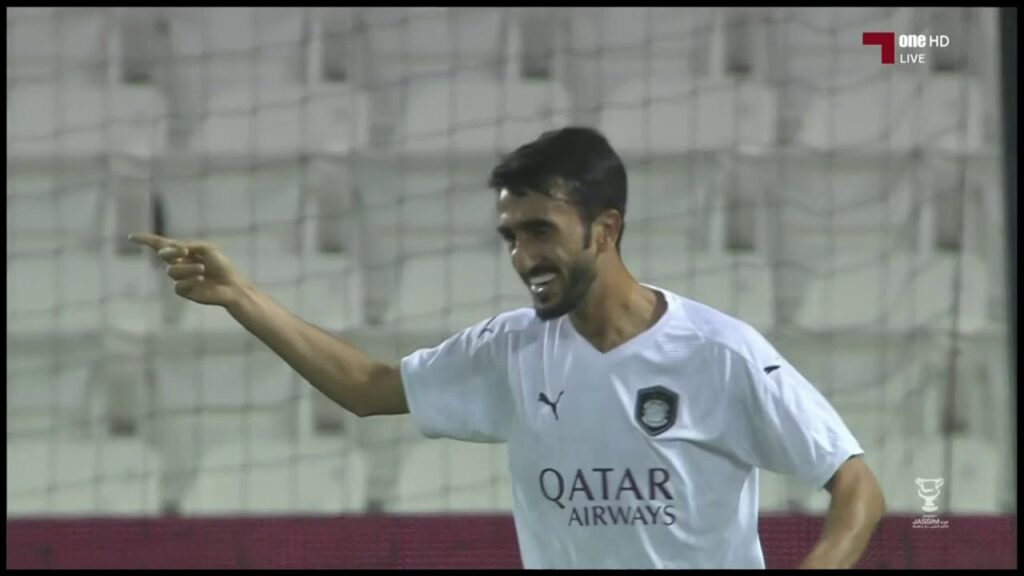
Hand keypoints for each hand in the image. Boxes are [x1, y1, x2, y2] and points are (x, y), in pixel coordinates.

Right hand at [129, 233, 249, 307]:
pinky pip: (178, 285)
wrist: (231, 285)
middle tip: (185, 252)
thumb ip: (187, 246)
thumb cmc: (221, 266)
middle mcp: (179, 263)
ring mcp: (180, 278)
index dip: (146, 240)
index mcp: (183, 252)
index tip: (131, 237)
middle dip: (172, 252)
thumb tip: (166, 251)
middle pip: (163, 254)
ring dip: (188, 269)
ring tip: (203, 270)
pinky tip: (201, 280)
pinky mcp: (184, 291)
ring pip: (172, 271)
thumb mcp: (206, 249)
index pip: (161, 245)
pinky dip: (190, 281)